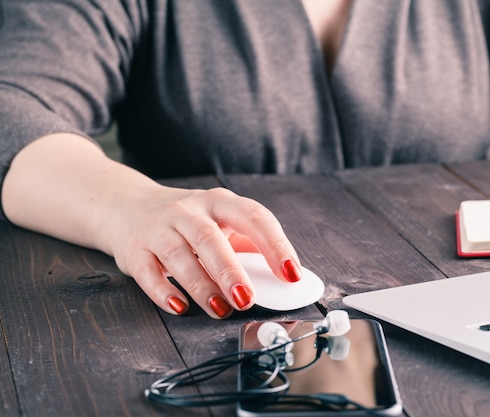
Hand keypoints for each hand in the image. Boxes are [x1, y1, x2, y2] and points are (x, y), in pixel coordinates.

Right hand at [3, 134, 301, 318]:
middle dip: (230, 271)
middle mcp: (188, 210)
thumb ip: (250, 243)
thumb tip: (284, 273)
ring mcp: (159, 228)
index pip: (253, 216)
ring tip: (219, 309)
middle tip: (247, 299)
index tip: (291, 274)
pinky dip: (163, 291)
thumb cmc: (186, 220)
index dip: (275, 245)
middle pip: (210, 238)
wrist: (126, 206)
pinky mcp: (135, 248)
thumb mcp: (220, 220)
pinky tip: (180, 307)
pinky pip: (148, 270)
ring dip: (201, 286)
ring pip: (179, 255)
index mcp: (219, 201)